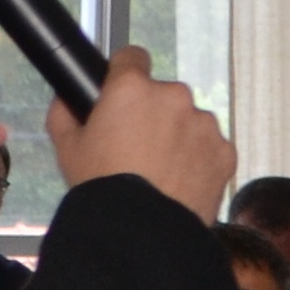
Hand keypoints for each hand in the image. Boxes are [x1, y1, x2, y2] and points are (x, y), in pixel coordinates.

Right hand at [50, 47, 235, 218]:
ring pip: (190, 121)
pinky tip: (180, 183)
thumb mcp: (67, 148)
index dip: (125, 74)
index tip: (123, 92)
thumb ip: (64, 113)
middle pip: (164, 94)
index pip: (133, 57)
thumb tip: (66, 99)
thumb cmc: (102, 188)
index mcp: (133, 87)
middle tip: (137, 148)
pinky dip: (199, 160)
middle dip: (154, 114)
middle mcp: (174, 96)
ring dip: (179, 136)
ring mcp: (205, 124)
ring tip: (160, 172)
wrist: (143, 232)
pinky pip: (210, 148)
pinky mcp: (225, 151)